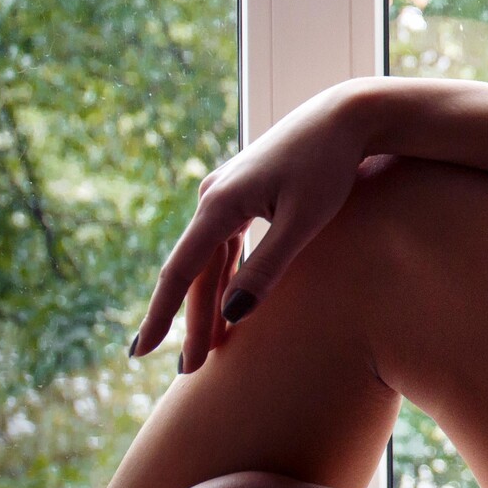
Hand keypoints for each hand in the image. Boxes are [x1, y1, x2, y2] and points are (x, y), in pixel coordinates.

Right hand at [131, 79, 373, 372]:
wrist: (348, 117)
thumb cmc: (331, 166)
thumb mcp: (304, 221)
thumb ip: (268, 267)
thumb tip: (232, 314)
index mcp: (220, 204)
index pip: (181, 271)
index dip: (161, 315)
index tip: (140, 351)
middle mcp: (213, 196)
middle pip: (195, 271)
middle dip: (192, 321)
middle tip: (189, 370)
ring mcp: (226, 192)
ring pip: (211, 259)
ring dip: (210, 302)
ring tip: (208, 347)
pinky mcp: (245, 191)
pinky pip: (226, 244)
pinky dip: (225, 276)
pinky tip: (227, 303)